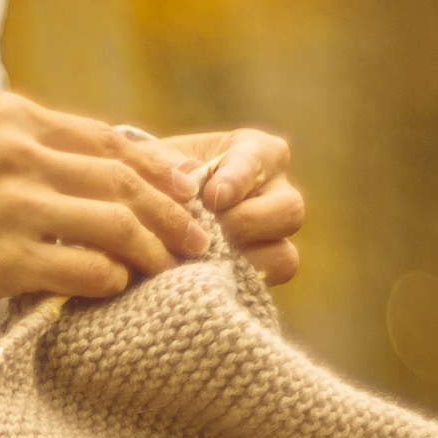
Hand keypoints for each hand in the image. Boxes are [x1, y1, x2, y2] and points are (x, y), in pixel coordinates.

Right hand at [0, 92, 212, 308]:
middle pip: (122, 180)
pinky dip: (110, 278)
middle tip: (196, 239)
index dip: (158, 168)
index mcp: (16, 119)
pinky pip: (81, 268)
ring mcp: (12, 206)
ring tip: (167, 267)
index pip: (109, 140)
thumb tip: (112, 167)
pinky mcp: (3, 258)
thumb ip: (39, 143)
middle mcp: (18, 154)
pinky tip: (118, 286)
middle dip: (169, 212)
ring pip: (112, 222)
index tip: (187, 192)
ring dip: (150, 248)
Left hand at [159, 128, 302, 284]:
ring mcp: (275, 237)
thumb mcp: (157, 162)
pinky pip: (265, 284)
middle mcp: (277, 193)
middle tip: (205, 233)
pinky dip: (234, 284)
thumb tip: (188, 185)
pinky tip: (201, 279)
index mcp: (258, 153)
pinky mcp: (264, 271)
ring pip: (284, 255)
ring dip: (243, 261)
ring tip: (201, 260)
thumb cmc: (157, 177)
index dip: (238, 180)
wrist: (147, 211)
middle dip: (245, 224)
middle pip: (290, 210)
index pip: (262, 161)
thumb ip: (170, 169)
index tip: (211, 196)